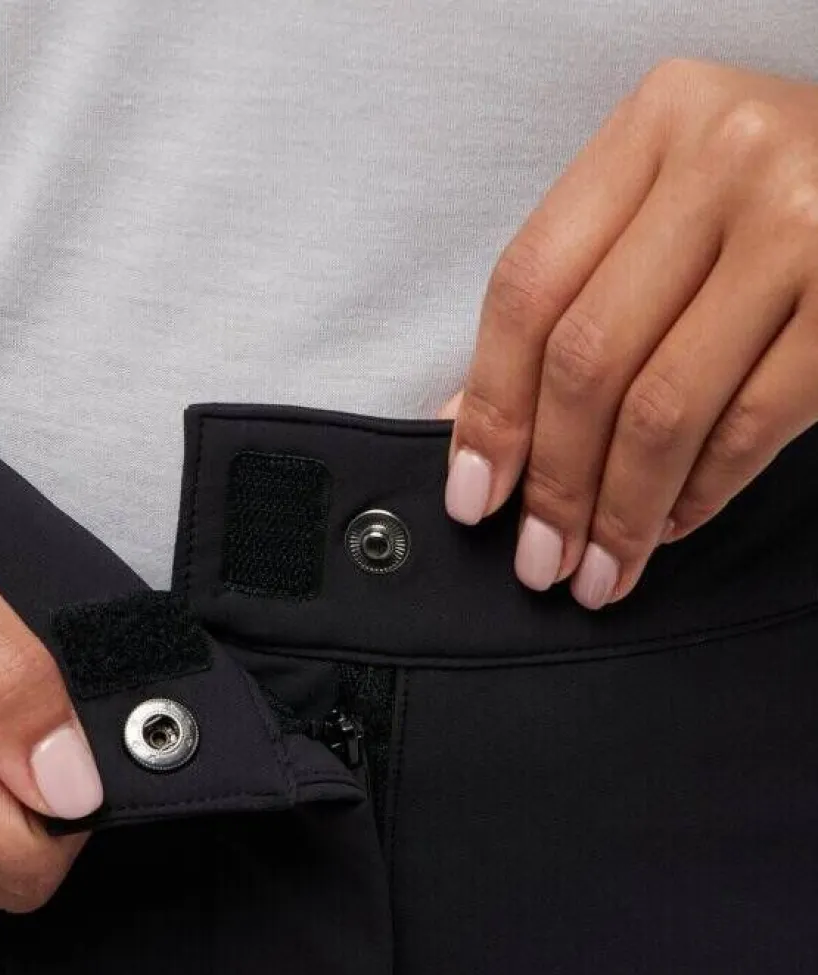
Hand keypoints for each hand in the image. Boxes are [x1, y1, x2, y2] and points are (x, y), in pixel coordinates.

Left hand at [441, 58, 817, 608]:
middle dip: (555, 483)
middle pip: (588, 357)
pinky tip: (669, 525)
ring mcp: (801, 228)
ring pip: (663, 408)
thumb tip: (471, 422)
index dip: (491, 406)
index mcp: (658, 122)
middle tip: (541, 560)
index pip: (530, 285)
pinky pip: (749, 429)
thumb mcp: (673, 205)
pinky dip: (698, 495)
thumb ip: (577, 292)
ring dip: (621, 513)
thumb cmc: (781, 198)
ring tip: (599, 570)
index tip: (474, 495)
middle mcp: (727, 159)